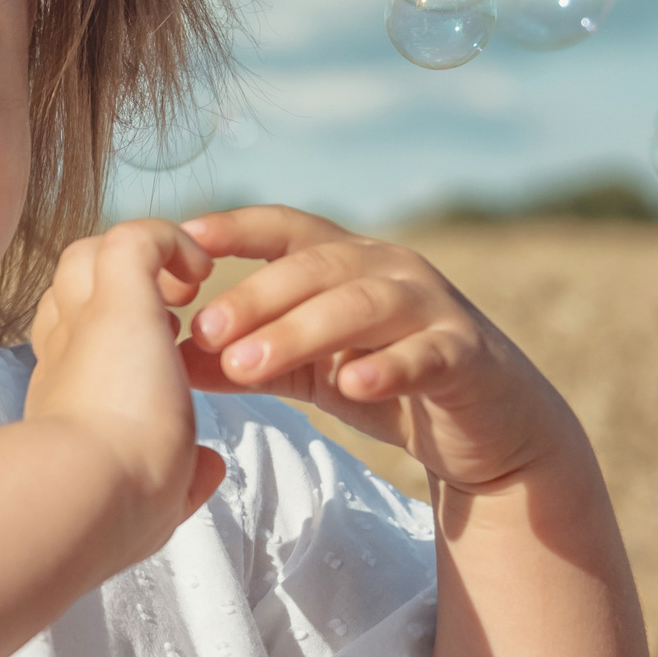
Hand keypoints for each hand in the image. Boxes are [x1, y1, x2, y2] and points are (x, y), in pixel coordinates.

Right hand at [25, 218, 229, 558]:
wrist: (88, 494)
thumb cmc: (112, 509)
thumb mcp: (153, 497)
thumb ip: (180, 477)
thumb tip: (207, 469)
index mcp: (67, 397)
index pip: (71, 342)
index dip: (106, 337)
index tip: (152, 360)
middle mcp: (65, 352)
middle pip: (70, 287)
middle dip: (114, 290)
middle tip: (171, 318)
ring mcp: (84, 319)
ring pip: (91, 253)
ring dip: (138, 261)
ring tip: (186, 291)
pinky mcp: (116, 298)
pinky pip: (137, 238)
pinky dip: (169, 242)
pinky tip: (200, 272)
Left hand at [177, 206, 574, 494]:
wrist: (487, 429)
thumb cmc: (386, 384)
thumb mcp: (308, 371)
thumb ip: (248, 361)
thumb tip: (170, 361)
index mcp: (347, 262)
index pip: (286, 229)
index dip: (237, 227)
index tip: (184, 236)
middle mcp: (390, 270)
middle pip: (315, 267)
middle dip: (255, 297)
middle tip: (203, 331)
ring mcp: (432, 308)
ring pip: (362, 305)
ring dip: (301, 332)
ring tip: (247, 366)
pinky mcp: (466, 356)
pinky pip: (424, 355)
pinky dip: (388, 367)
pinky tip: (352, 386)